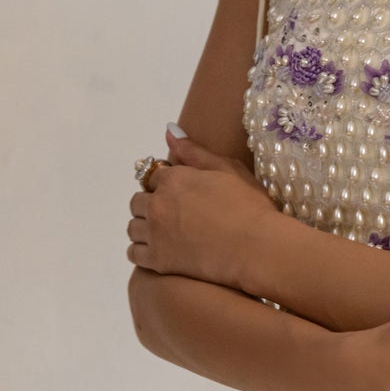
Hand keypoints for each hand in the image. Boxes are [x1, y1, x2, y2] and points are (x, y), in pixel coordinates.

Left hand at [127, 127, 273, 288]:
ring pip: (133, 227)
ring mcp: (155, 233)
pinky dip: (142, 251)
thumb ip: (194, 151)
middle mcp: (158, 203)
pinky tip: (159, 250)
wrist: (256, 247)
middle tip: (173, 214)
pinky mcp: (157, 260)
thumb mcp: (228, 169)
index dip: (165, 183)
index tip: (179, 194)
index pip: (153, 176)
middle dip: (151, 204)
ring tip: (166, 233)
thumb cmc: (248, 206)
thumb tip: (168, 130)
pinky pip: (133, 253)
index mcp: (174, 178)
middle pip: (138, 201)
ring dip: (145, 227)